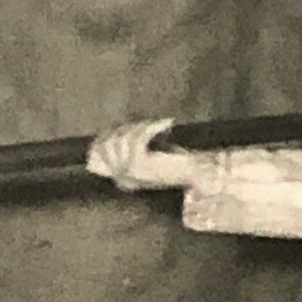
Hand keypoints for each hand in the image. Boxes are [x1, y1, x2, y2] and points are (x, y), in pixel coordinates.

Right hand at [86, 117, 200, 191]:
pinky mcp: (139, 166)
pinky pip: (138, 139)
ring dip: (141, 126)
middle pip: (110, 144)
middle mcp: (121, 178)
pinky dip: (152, 127)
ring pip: (123, 140)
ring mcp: (128, 173)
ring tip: (157, 124)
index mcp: (121, 179)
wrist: (199, 174)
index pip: (101, 152)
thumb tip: (116, 126)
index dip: (107, 134)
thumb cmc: (178, 162)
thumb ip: (132, 143)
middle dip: (126, 128)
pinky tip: (167, 123)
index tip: (119, 123)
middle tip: (145, 123)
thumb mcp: (151, 152)